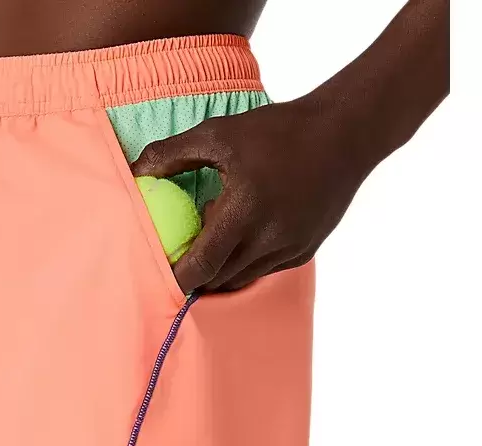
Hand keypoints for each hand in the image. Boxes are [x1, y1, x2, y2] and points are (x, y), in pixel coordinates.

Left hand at [131, 94, 368, 293]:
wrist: (345, 134)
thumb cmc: (277, 130)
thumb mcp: (219, 134)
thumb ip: (172, 154)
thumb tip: (136, 171)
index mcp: (243, 214)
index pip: (202, 267)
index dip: (177, 278)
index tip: (158, 274)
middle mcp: (268, 240)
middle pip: (219, 279)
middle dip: (196, 276)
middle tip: (177, 261)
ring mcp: (290, 249)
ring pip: (243, 277)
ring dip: (221, 269)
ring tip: (211, 240)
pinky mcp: (305, 250)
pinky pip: (266, 268)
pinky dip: (247, 261)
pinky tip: (243, 233)